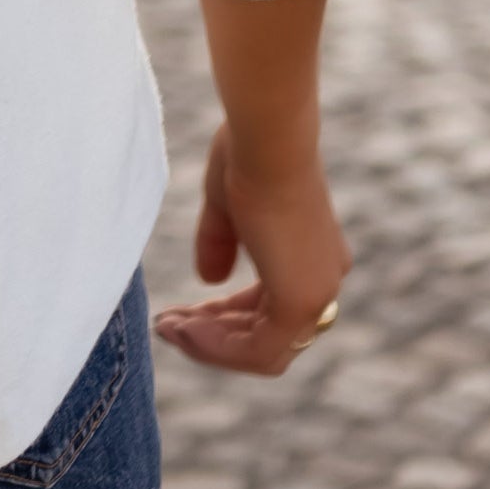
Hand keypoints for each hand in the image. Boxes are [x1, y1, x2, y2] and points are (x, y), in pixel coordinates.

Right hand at [151, 121, 347, 377]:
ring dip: (209, 344)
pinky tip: (182, 330)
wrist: (266, 138)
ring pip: (260, 350)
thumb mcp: (229, 205)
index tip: (184, 310)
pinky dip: (216, 346)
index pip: (269, 310)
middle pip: (264, 334)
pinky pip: (255, 350)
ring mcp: (315, 296)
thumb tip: (210, 281)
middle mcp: (323, 282)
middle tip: (169, 325)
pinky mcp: (299, 303)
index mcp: (314, 257)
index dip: (224, 317)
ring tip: (166, 328)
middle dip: (212, 333)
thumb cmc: (248, 154)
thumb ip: (222, 244)